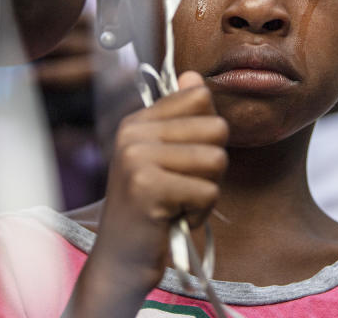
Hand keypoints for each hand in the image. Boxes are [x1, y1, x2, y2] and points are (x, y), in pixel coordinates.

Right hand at [65, 72, 228, 316]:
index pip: (200, 96)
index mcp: (137, 120)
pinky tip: (175, 219)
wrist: (120, 261)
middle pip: (216, 128)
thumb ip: (182, 119)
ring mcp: (136, 158)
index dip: (208, 132)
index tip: (185, 158)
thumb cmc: (151, 211)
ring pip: (216, 159)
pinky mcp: (146, 187)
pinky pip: (207, 191)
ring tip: (179, 203)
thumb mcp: (165, 159)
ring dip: (208, 191)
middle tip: (184, 187)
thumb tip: (193, 76)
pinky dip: (199, 212)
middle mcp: (133, 132)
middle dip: (212, 166)